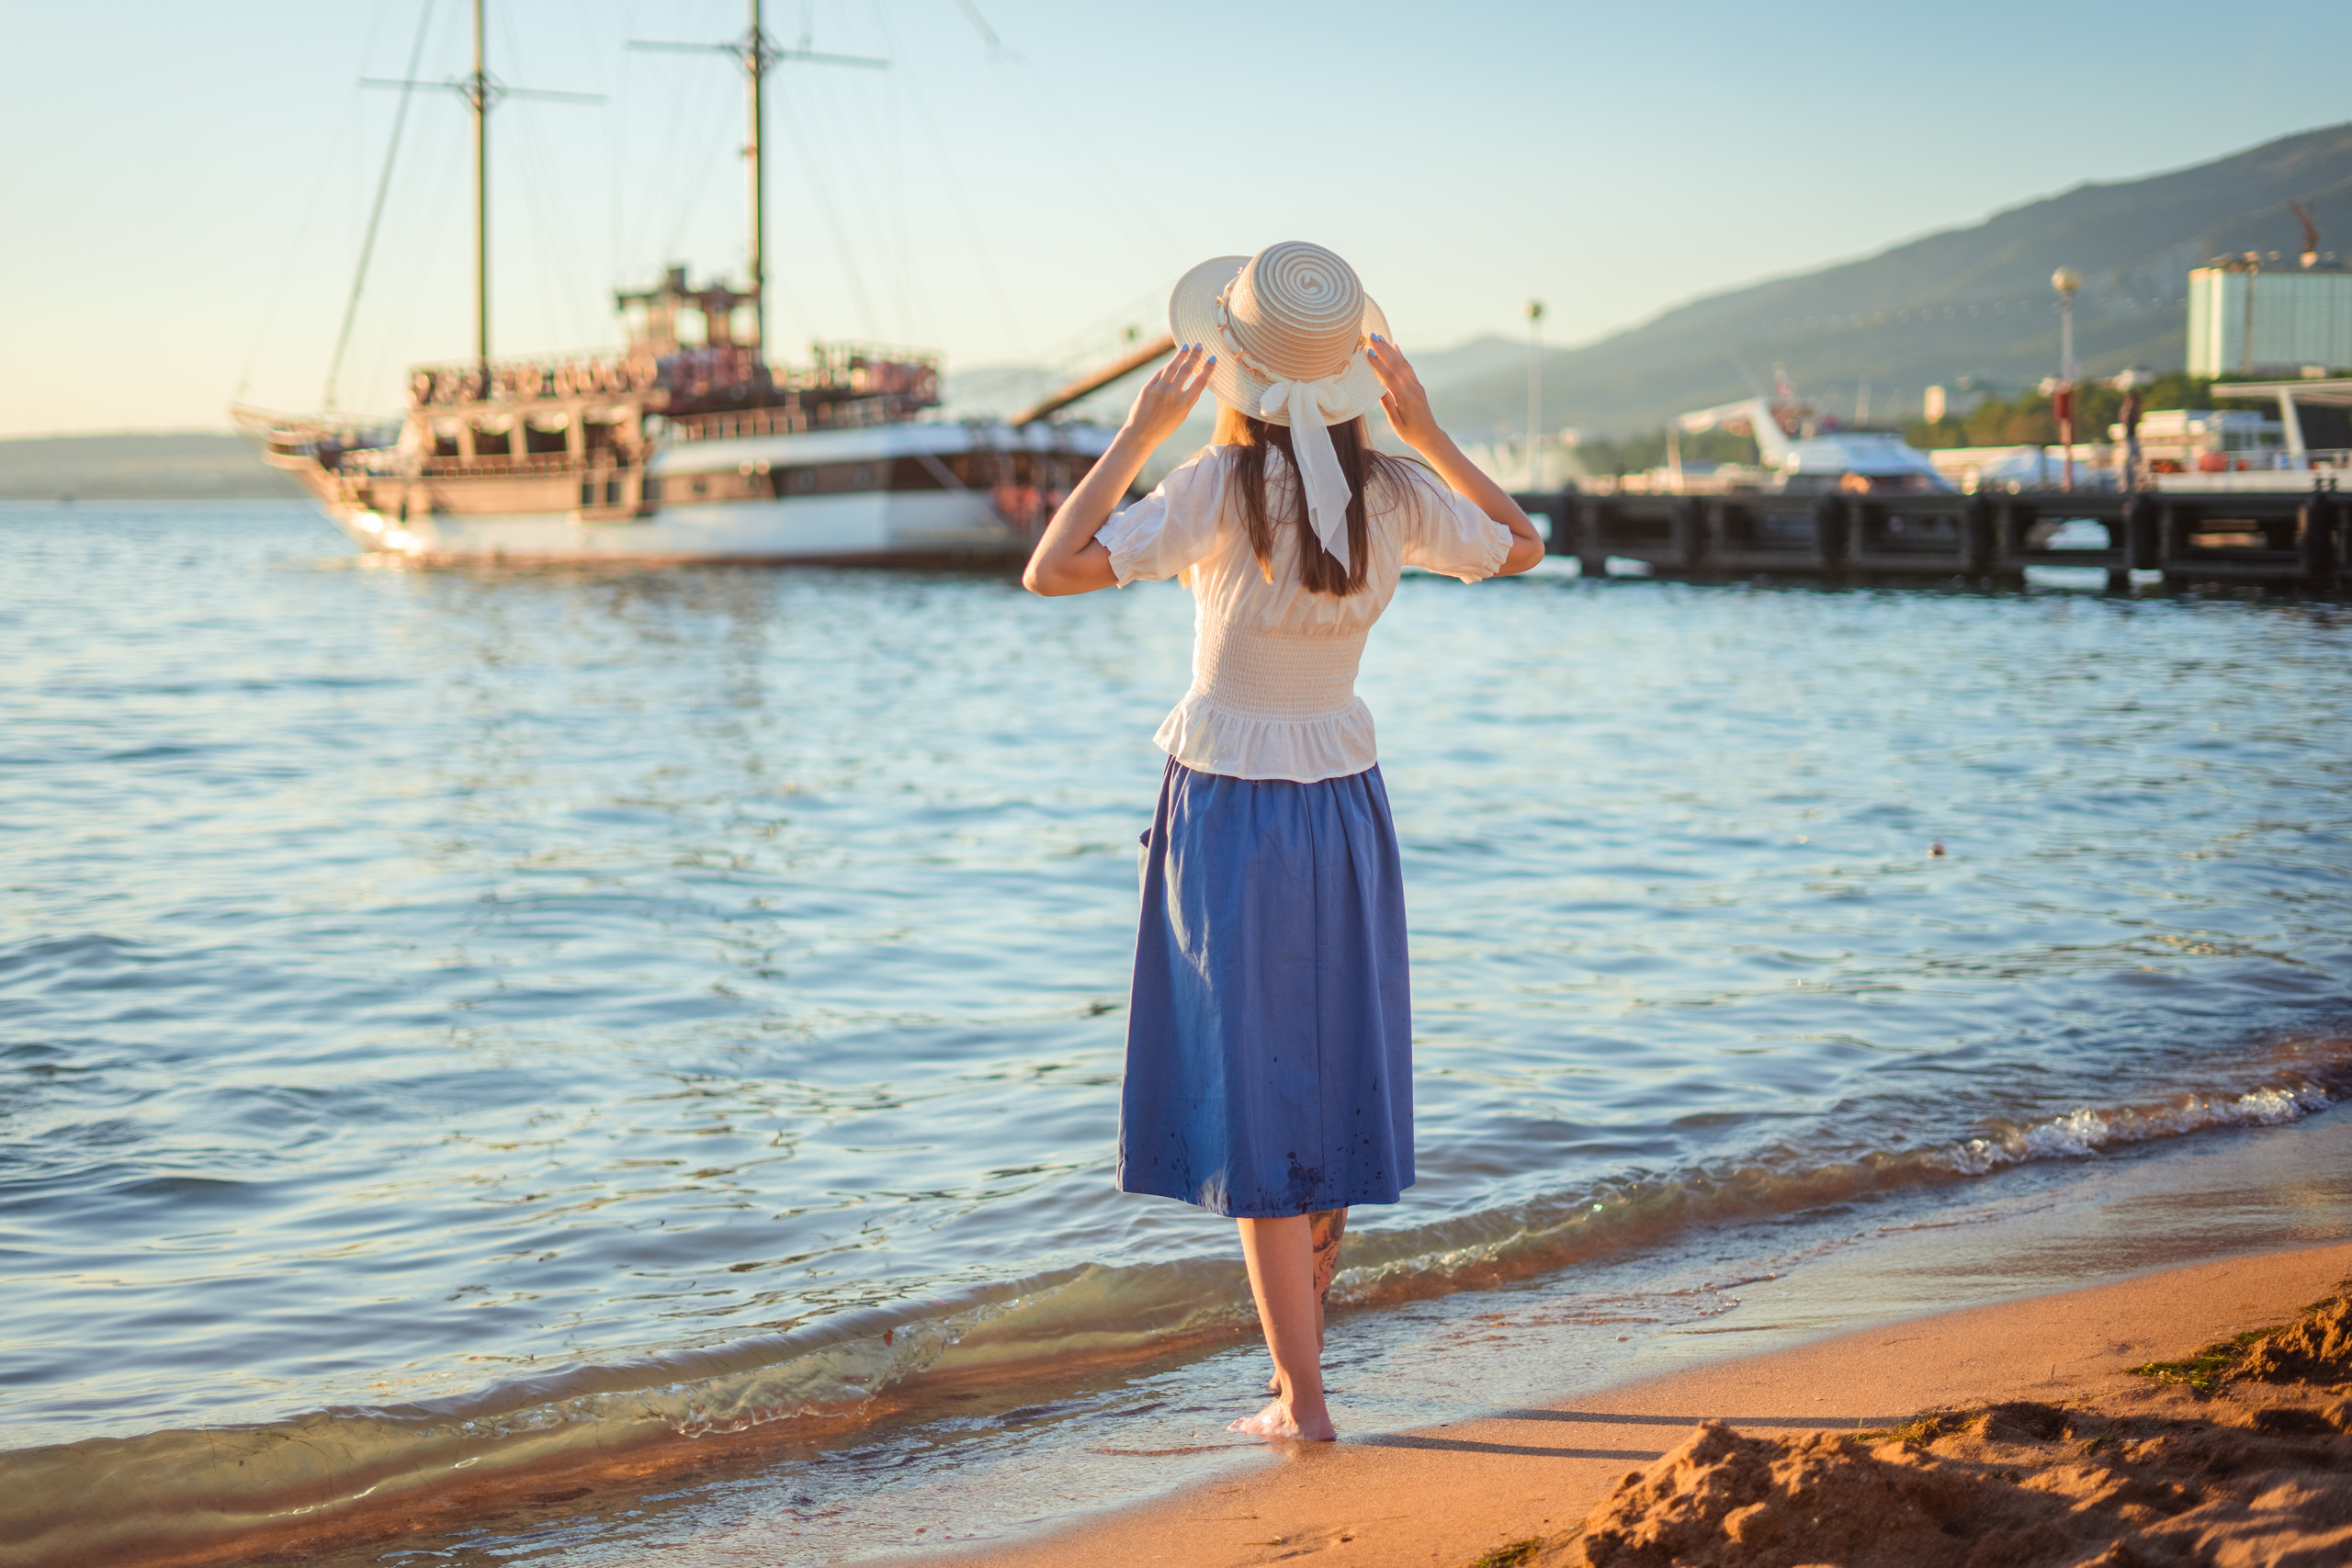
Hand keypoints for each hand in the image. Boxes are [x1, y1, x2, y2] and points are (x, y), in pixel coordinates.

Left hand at [1123, 343, 1213, 447]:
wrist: (1141, 433)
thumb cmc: (1164, 426)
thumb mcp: (1182, 415)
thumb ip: (1190, 399)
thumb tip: (1198, 382)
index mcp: (1184, 404)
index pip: (1200, 382)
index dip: (1208, 369)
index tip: (1213, 359)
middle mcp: (1172, 395)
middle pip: (1186, 370)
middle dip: (1194, 356)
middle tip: (1199, 345)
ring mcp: (1159, 390)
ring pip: (1172, 367)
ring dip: (1180, 355)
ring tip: (1186, 347)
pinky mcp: (1148, 388)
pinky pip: (1160, 373)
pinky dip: (1167, 366)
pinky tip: (1172, 361)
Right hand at [1367, 336, 1442, 452]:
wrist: (1430, 436)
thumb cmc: (1410, 433)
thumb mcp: (1396, 424)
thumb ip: (1388, 405)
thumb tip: (1379, 389)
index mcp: (1405, 399)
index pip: (1390, 378)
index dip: (1379, 364)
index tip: (1369, 352)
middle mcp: (1413, 389)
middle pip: (1397, 365)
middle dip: (1384, 350)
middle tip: (1372, 337)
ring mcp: (1417, 386)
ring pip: (1403, 364)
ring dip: (1391, 349)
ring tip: (1380, 338)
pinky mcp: (1418, 386)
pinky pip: (1408, 368)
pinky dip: (1401, 356)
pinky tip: (1395, 346)